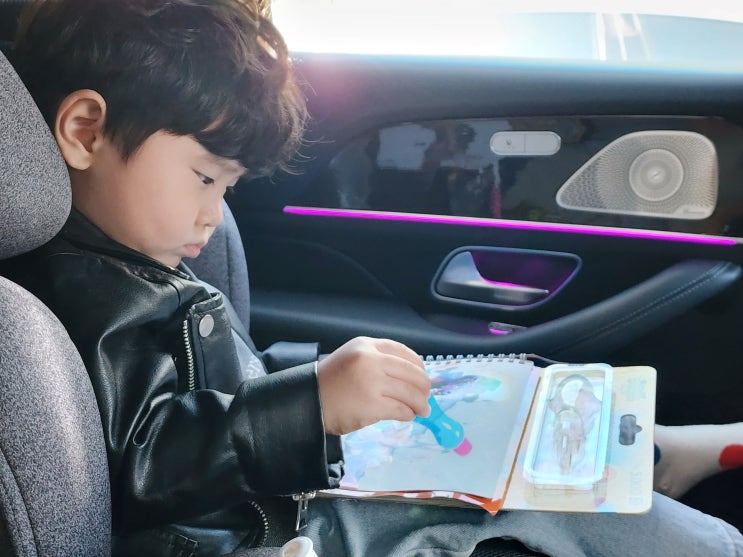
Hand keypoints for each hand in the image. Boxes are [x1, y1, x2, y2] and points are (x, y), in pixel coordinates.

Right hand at [316, 336, 430, 434]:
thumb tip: (412, 376)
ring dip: (420, 404)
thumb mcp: (352, 358)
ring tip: (422, 410)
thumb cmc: (331, 382)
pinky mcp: (372, 405)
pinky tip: (408, 416)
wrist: (308, 401)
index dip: (419, 366)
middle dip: (424, 387)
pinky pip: (401, 409)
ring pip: (410, 393)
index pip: (404, 352)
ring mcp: (372, 382)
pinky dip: (408, 414)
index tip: (423, 376)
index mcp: (366, 345)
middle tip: (426, 398)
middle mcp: (371, 359)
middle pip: (412, 373)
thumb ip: (378, 361)